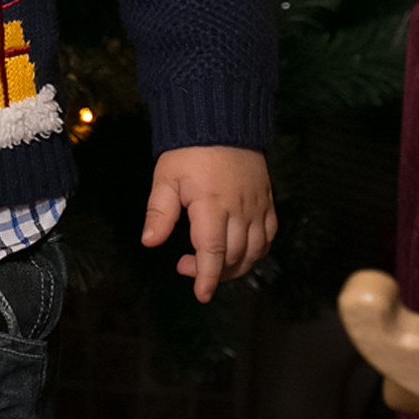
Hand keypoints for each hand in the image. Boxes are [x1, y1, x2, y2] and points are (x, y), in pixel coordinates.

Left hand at [141, 145, 276, 302]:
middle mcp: (240, 210)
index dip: (208, 278)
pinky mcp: (267, 201)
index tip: (201, 295)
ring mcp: (257, 206)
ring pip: (254, 252)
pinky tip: (238, 251)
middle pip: (234, 257)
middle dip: (212, 272)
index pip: (213, 253)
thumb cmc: (189, 150)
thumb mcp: (165, 179)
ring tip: (210, 262)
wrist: (221, 123)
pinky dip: (256, 251)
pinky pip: (268, 236)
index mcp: (212, 206)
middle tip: (185, 264)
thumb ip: (159, 213)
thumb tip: (149, 242)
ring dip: (235, 266)